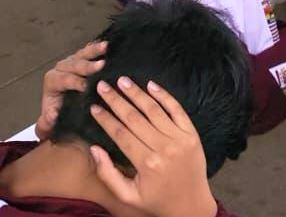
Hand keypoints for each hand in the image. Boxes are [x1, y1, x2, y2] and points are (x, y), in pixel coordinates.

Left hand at [36, 40, 106, 139]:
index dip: (75, 82)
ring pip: (82, 54)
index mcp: (52, 81)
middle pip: (74, 64)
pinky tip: (109, 44)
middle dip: (88, 66)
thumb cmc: (56, 114)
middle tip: (102, 65)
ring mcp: (71, 61)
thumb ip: (46, 122)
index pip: (64, 80)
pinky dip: (97, 47)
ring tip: (106, 46)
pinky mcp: (80, 58)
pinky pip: (88, 50)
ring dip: (94, 50)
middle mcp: (60, 68)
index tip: (87, 86)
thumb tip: (52, 115)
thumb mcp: (49, 122)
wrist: (59, 108)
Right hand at [89, 78, 217, 216]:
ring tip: (122, 80)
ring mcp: (180, 139)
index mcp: (147, 163)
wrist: (191, 206)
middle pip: (134, 117)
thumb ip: (107, 174)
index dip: (105, 118)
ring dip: (136, 93)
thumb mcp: (128, 195)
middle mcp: (164, 148)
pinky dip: (164, 96)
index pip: (120, 133)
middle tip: (102, 86)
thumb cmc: (156, 201)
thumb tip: (94, 148)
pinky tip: (150, 84)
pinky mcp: (192, 135)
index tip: (94, 107)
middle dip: (116, 100)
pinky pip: (177, 110)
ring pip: (154, 110)